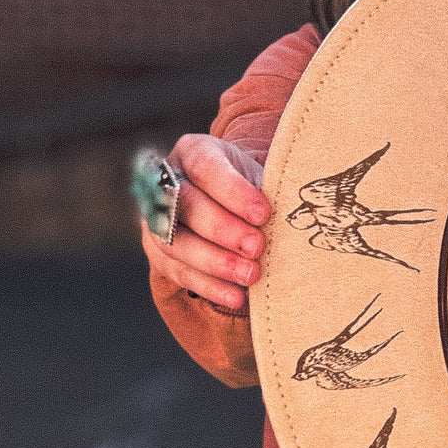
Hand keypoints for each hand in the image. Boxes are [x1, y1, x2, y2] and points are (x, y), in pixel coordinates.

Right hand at [140, 134, 270, 309]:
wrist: (233, 203)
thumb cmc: (251, 187)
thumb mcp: (259, 176)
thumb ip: (268, 190)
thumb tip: (292, 215)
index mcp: (193, 151)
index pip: (205, 167)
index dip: (233, 191)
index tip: (263, 213)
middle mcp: (166, 182)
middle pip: (186, 205)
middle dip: (224, 229)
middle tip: (257, 247)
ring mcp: (155, 219)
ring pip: (176, 242)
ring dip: (216, 262)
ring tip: (251, 274)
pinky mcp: (158, 253)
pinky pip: (179, 273)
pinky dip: (209, 286)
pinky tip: (236, 295)